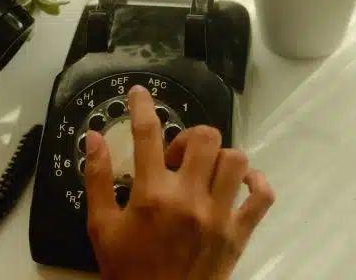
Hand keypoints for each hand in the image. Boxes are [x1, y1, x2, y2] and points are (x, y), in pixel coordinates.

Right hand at [84, 85, 274, 279]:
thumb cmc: (127, 270)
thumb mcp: (101, 225)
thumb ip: (97, 177)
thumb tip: (92, 138)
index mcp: (152, 195)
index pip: (147, 134)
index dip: (142, 106)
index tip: (140, 93)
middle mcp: (189, 199)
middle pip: (204, 139)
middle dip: (188, 138)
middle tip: (174, 158)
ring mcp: (218, 216)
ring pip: (236, 160)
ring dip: (218, 157)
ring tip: (203, 171)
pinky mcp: (238, 233)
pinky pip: (262, 196)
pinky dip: (255, 182)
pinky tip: (239, 182)